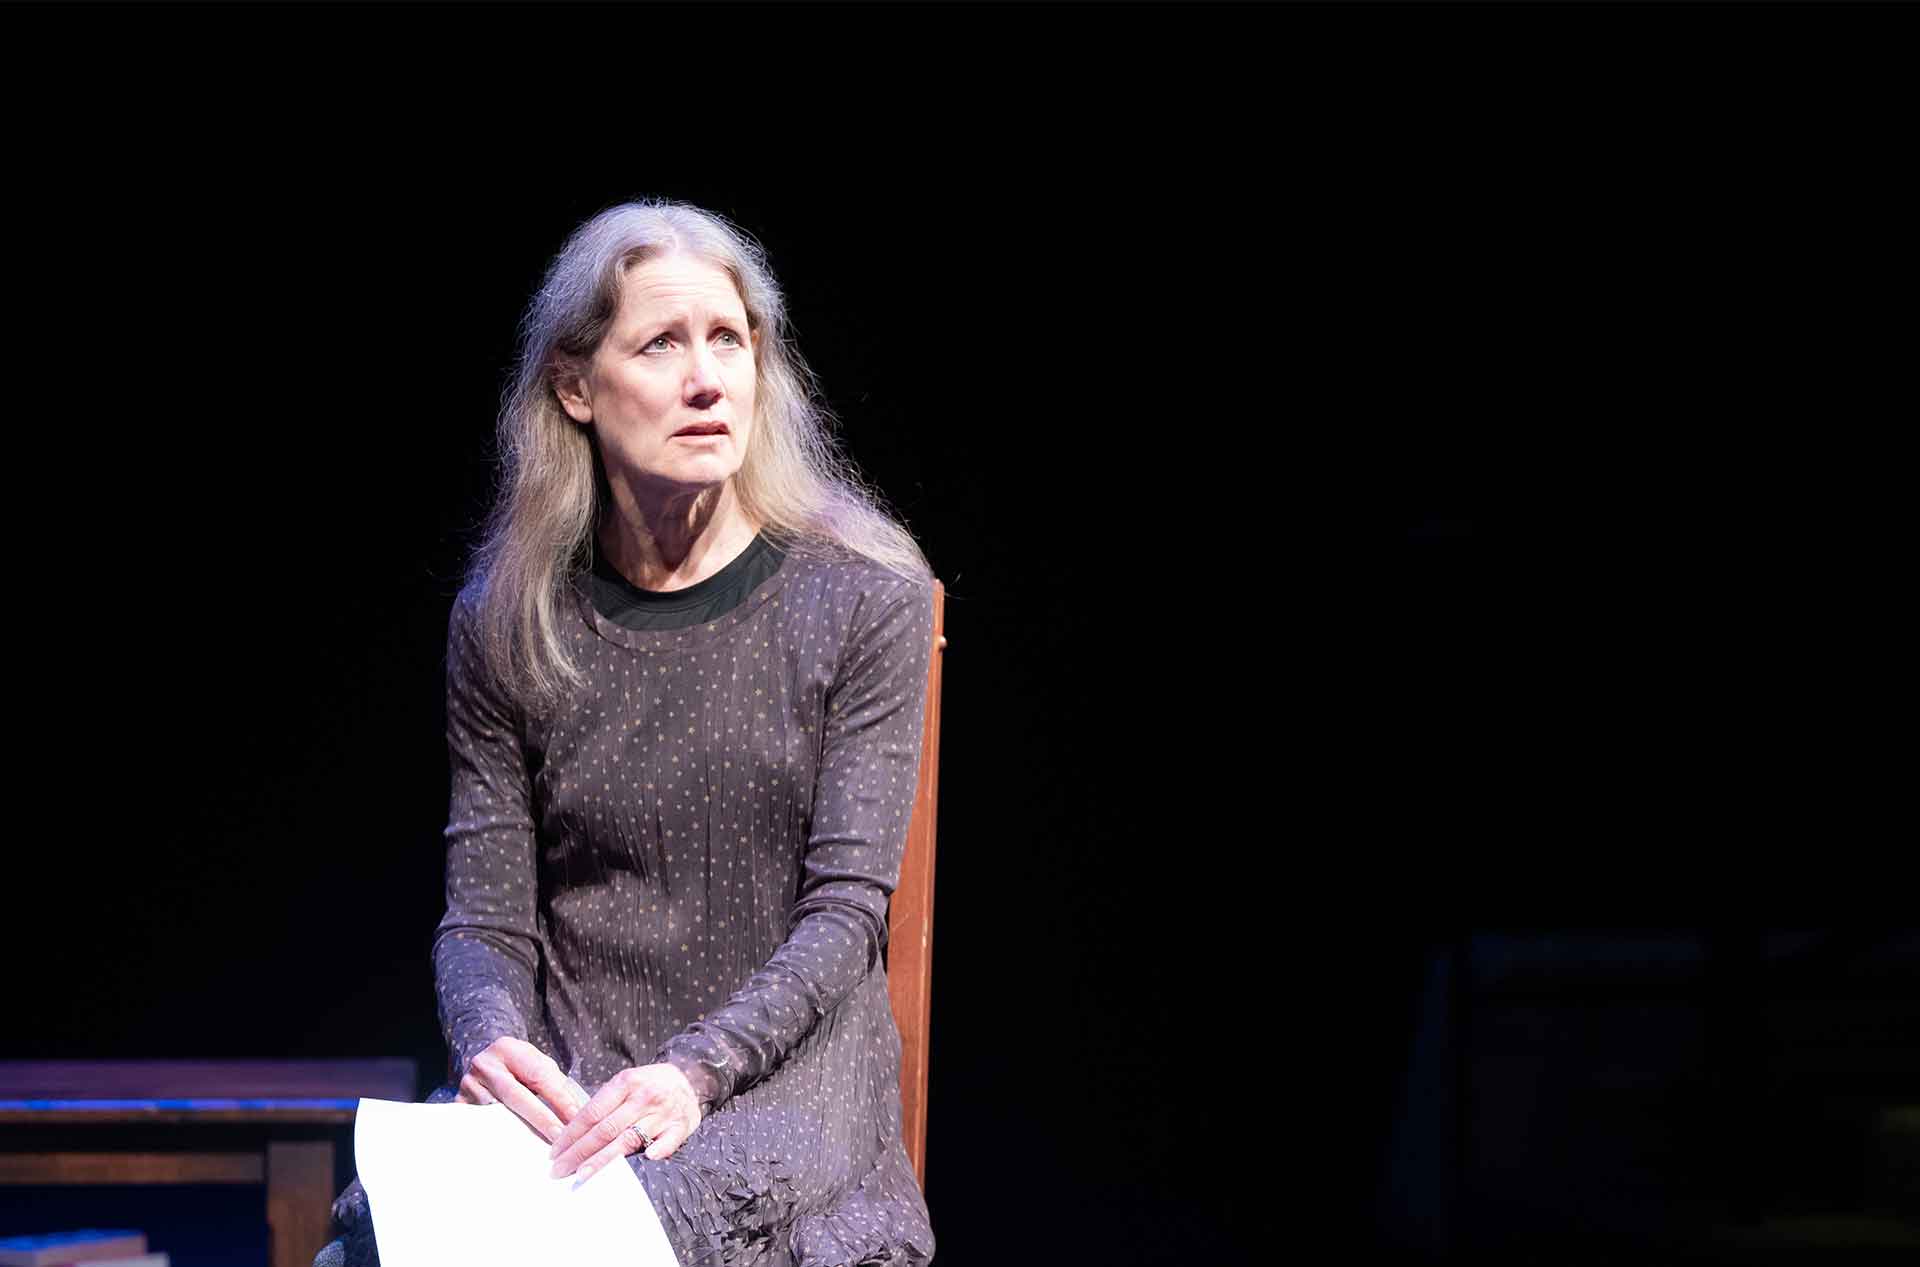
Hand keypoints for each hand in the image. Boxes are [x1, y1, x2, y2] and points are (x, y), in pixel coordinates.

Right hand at [455, 1036, 583, 1145]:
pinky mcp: (458, 1106)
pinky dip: (500, 1137)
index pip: (538, 1076)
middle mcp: (484, 1065)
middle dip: (541, 1118)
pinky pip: (481, 1125)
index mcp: (507, 1048)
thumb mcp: (536, 1064)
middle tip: (560, 1137)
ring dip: (520, 1133)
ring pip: (497, 1115)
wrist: (483, 1064)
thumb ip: (554, 1083)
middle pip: (516, 1096)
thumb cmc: (517, 1067)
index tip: (575, 1119)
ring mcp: (467, 1086)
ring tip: (540, 1149)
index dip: (559, 1099)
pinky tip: (514, 1150)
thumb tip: (577, 1113)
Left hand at [546, 1062, 702, 1179]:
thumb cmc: (651, 1083)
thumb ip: (605, 1103)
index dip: (571, 1134)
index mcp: (626, 1083)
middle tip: (559, 1170)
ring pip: (629, 1139)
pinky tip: (646, 1159)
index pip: (592, 1112)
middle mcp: (643, 1097)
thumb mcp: (626, 1082)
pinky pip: (668, 1140)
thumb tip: (572, 1132)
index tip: (554, 1152)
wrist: (690, 1077)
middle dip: (578, 1152)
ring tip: (582, 1175)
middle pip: (605, 1129)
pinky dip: (658, 1149)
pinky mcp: (681, 1125)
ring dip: (603, 1159)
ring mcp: (663, 1112)